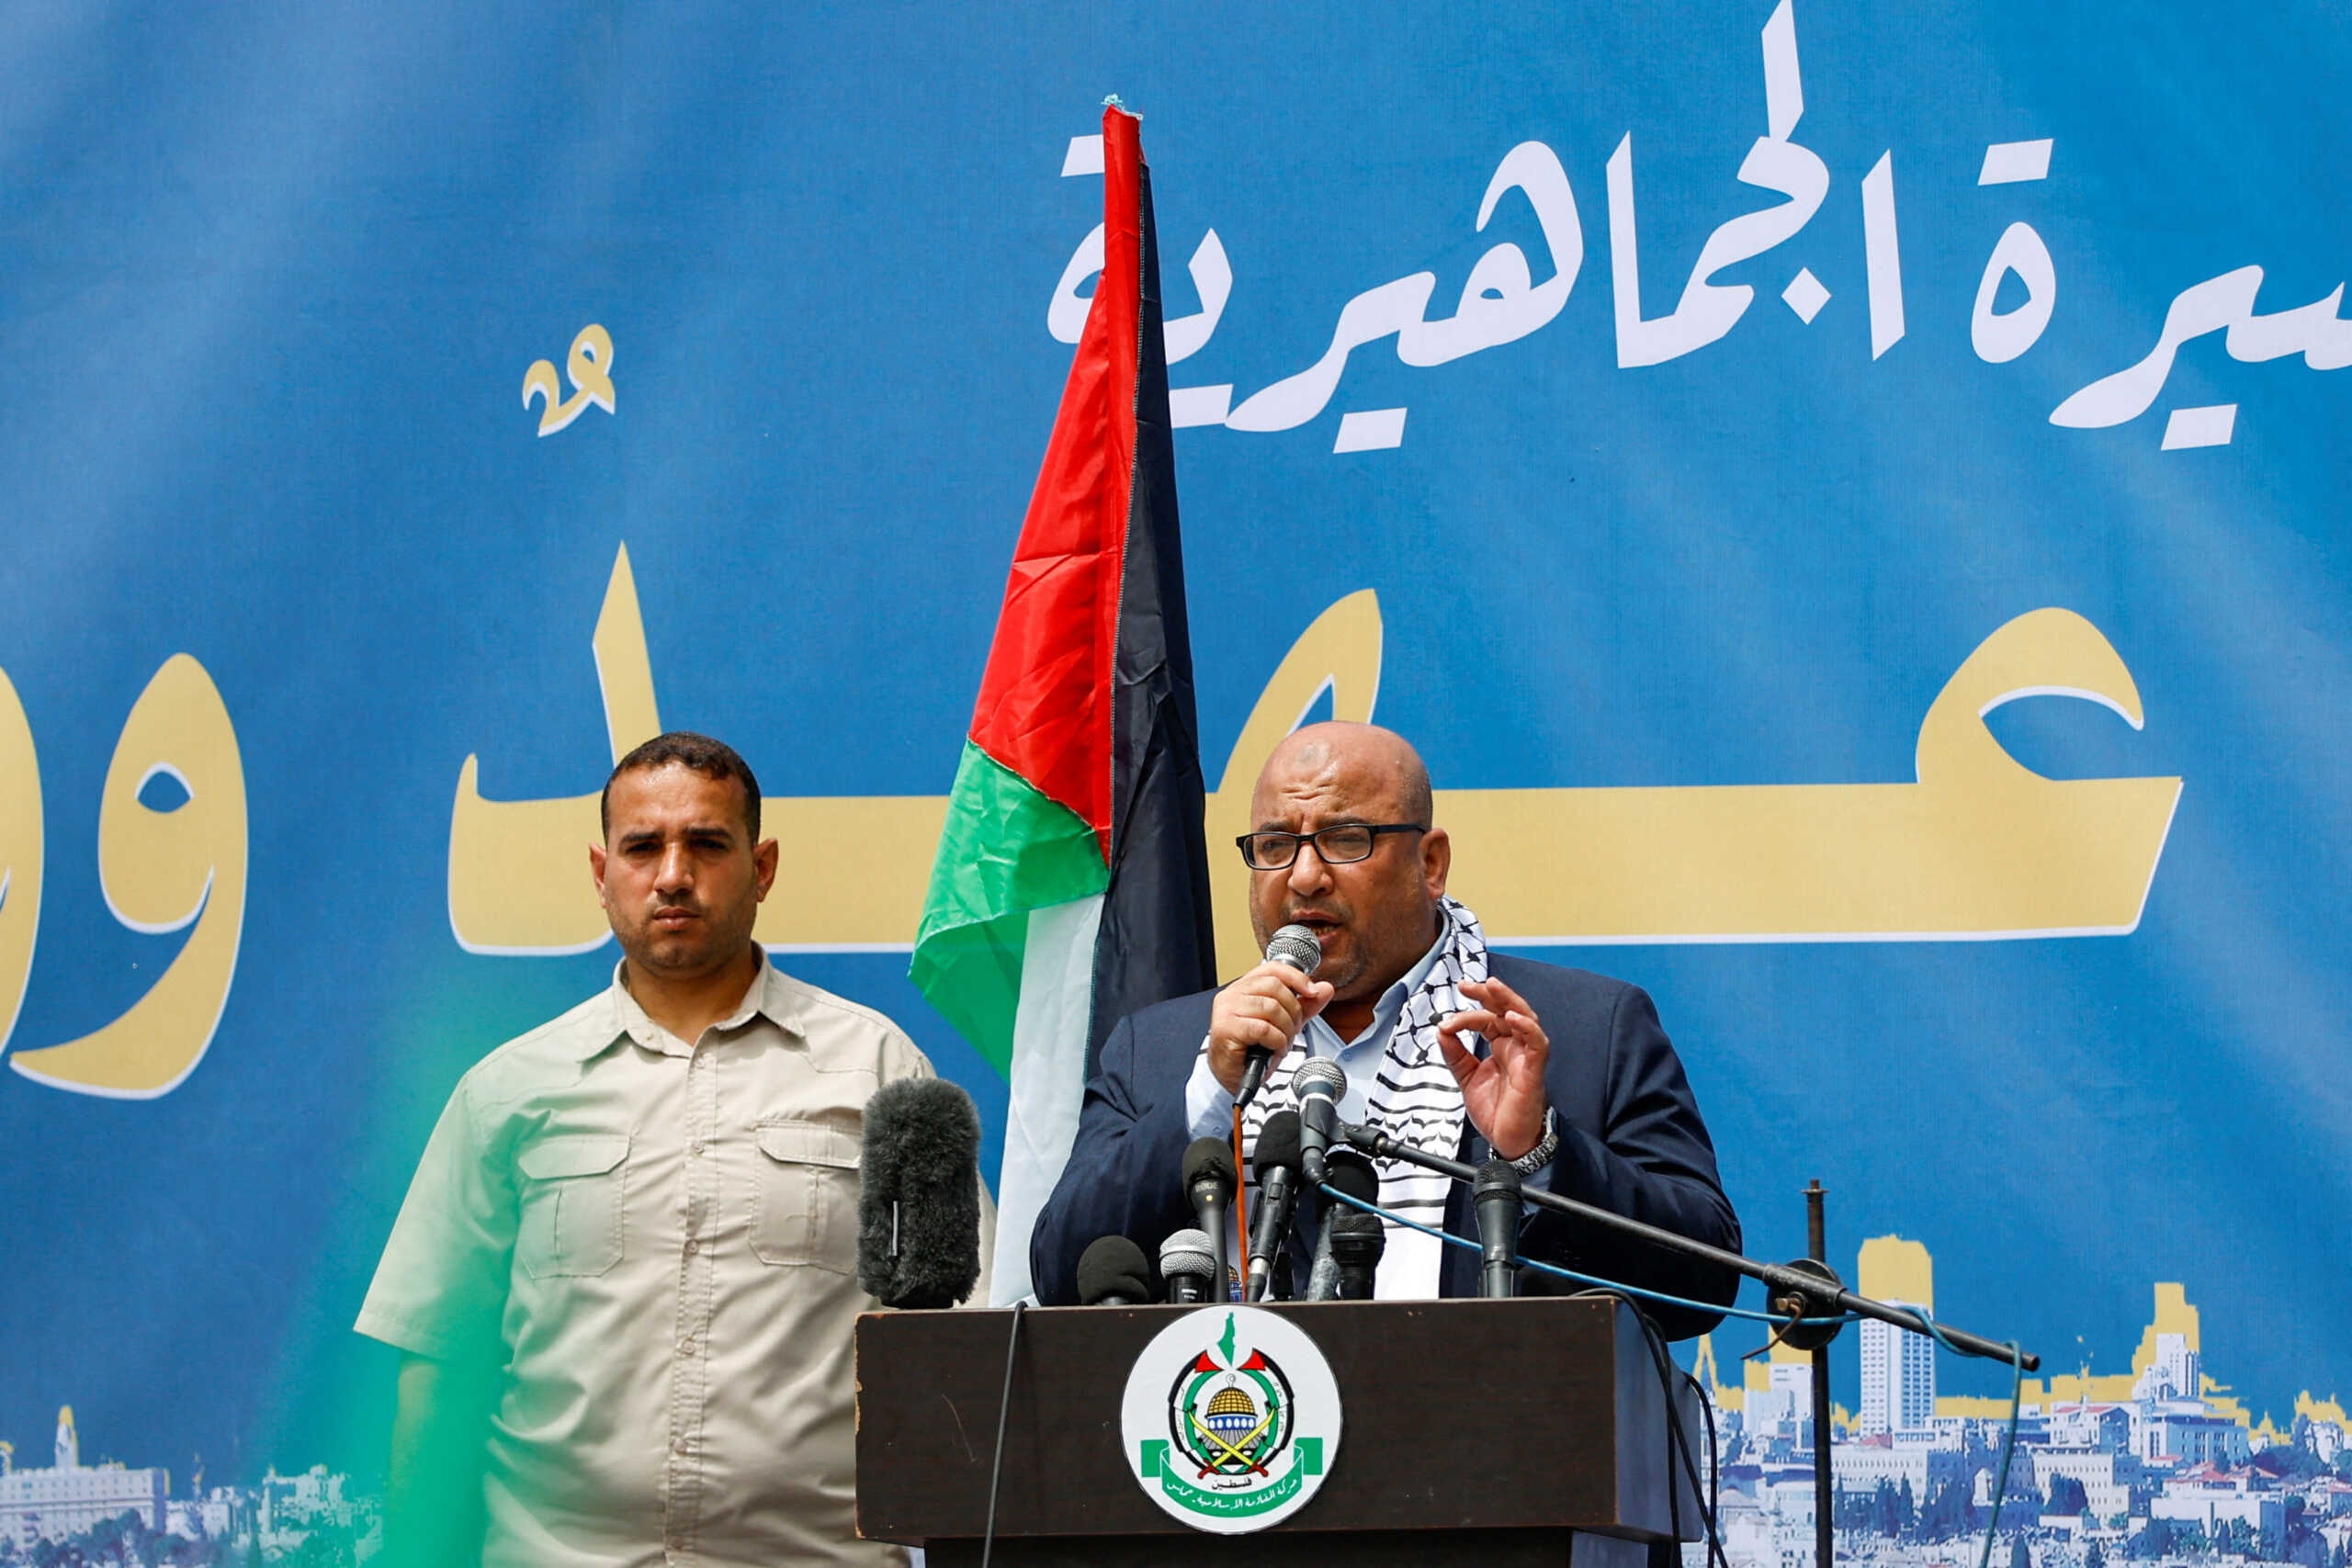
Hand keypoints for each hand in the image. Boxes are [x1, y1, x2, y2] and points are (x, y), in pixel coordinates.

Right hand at [1206, 961, 1333, 1096]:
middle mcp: (1232, 994)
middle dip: (1293, 1011)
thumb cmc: (1253, 1048)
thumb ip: (1304, 1005)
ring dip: (1286, 1029)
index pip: (1272, 969)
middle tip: (1293, 1030)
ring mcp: (1227, 1010)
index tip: (1312, 992)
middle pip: (1275, 987)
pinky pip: (1264, 1028)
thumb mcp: (1284, 1023)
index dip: (1296, 977)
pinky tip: (1274, 1049)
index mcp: (1244, 987)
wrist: (1235, 1075)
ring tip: (1283, 1043)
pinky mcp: (1226, 1028)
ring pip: (1271, 1008)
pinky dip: (1277, 1041)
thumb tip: (1325, 988)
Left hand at [1436, 977, 1550, 1158]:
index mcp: (1500, 1046)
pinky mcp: (1534, 1070)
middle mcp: (1515, 1047)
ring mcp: (1526, 1056)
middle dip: (1488, 993)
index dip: (1466, 1014)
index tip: (1446, 1023)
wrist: (1507, 1142)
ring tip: (1492, 987)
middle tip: (1467, 985)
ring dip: (1508, 1000)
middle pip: (1506, 1009)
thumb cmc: (1496, 1112)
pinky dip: (1527, 1028)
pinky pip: (1538, 1043)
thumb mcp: (1466, 1078)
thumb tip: (1441, 1030)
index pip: (1486, 1018)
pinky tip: (1511, 1018)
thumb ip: (1455, 1055)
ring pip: (1525, 1017)